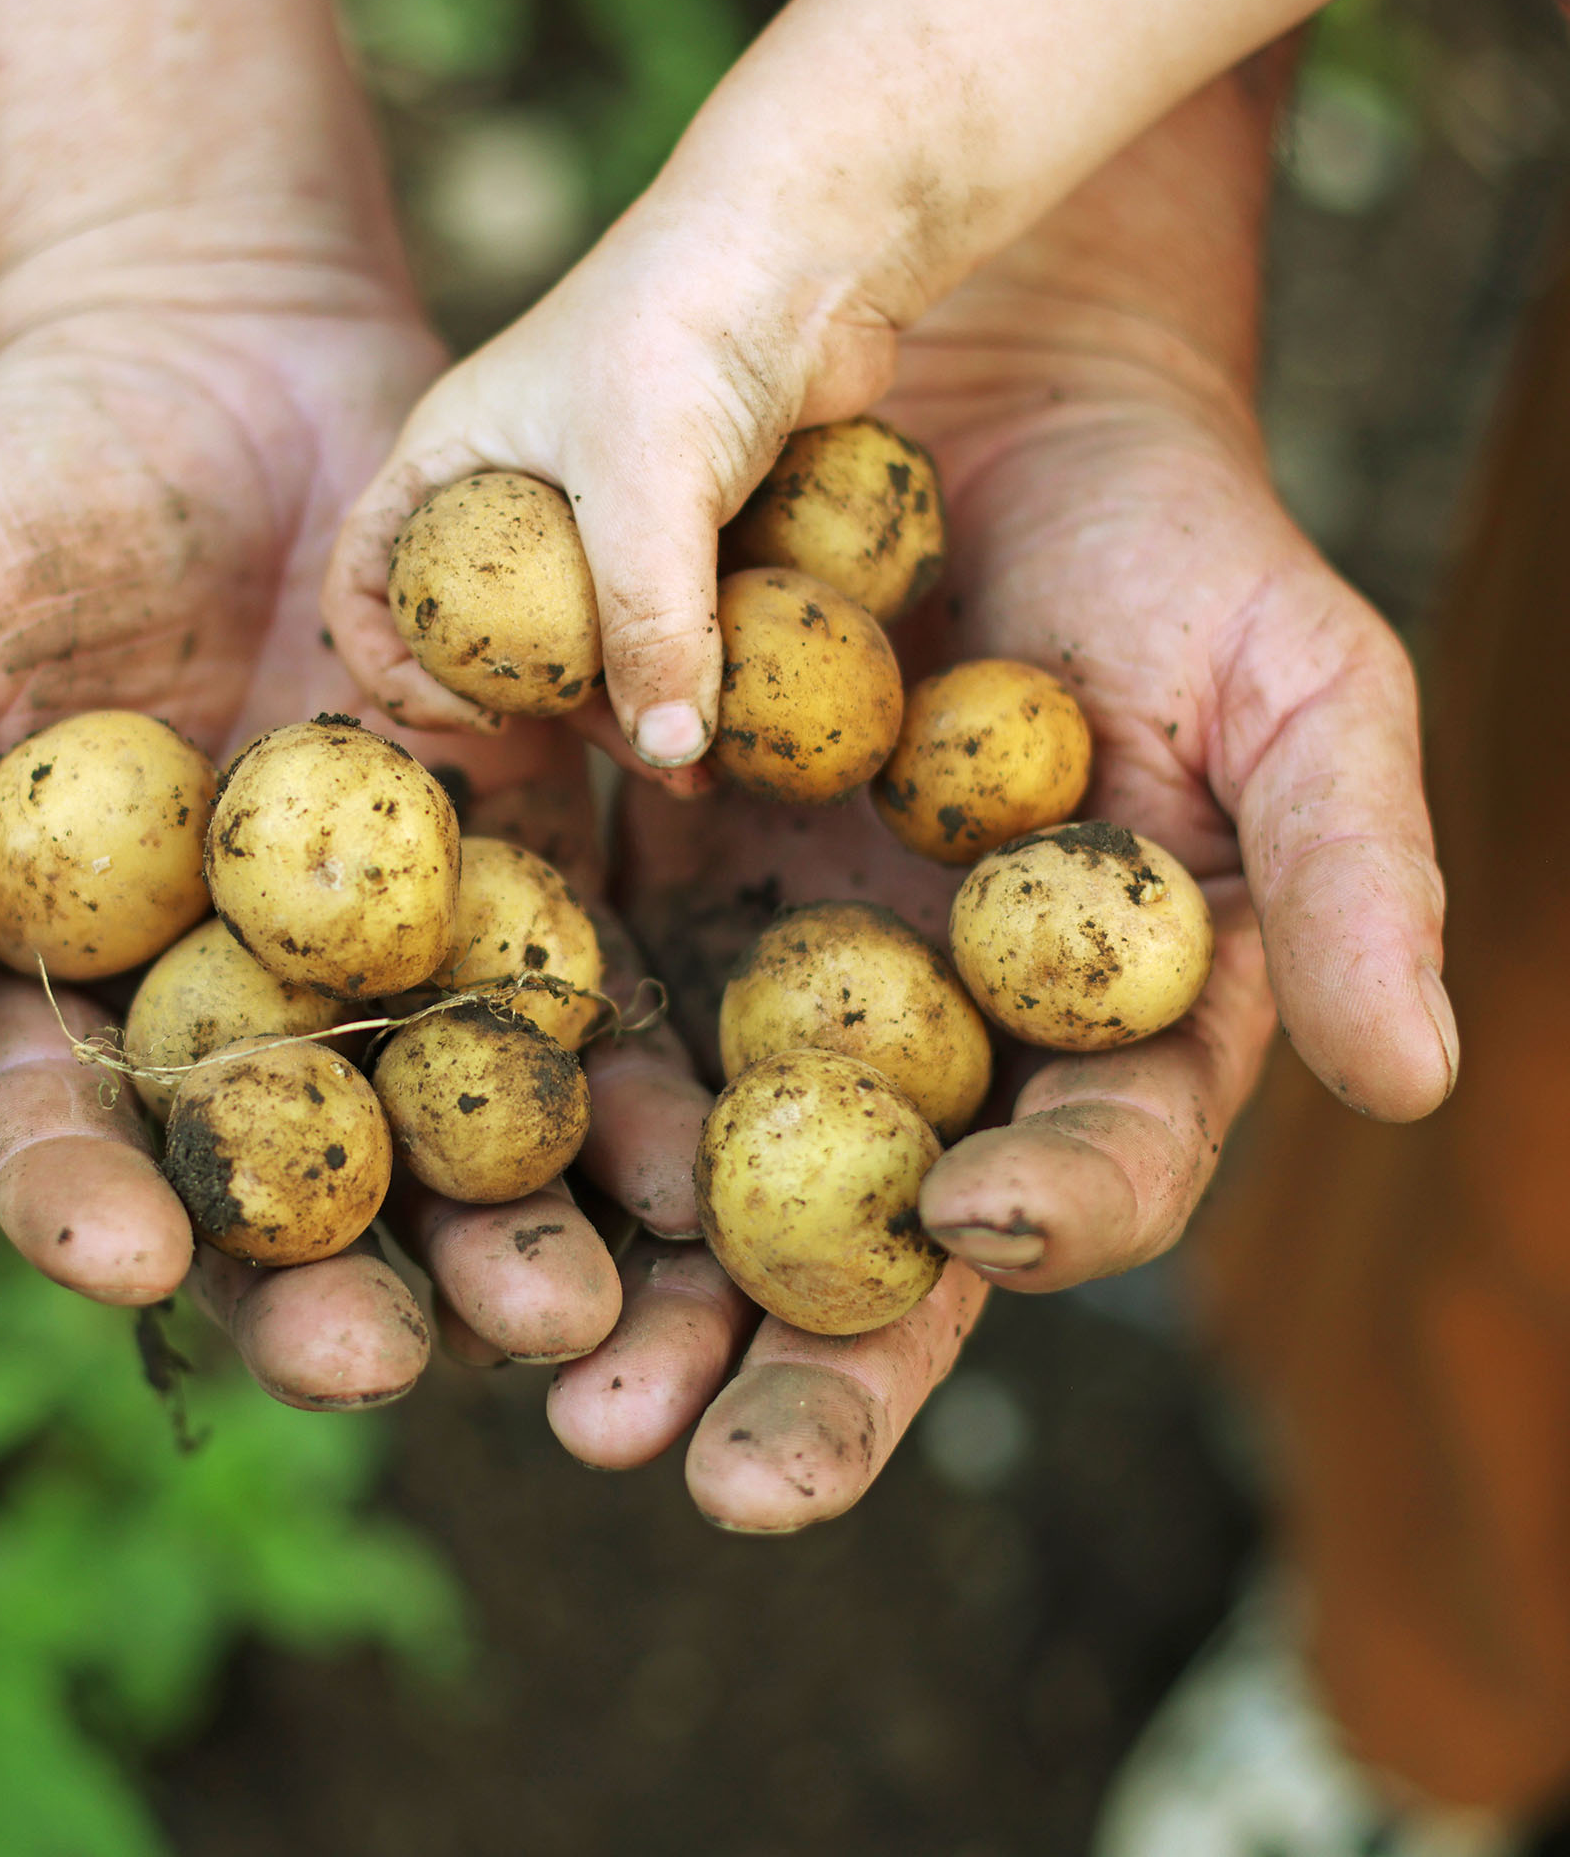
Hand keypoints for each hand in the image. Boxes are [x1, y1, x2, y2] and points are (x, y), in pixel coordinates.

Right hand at [0, 256, 625, 1404]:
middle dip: (329, 1282)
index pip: (60, 1130)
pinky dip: (621, 1073)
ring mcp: (383, 944)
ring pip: (442, 1123)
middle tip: (392, 1360)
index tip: (136, 1261)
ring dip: (502, 1225)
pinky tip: (681, 1146)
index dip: (86, 1206)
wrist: (218, 351)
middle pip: (276, 1180)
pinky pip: (569, 983)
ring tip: (577, 1302)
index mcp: (62, 980)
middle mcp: (231, 998)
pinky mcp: (513, 863)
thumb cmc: (13, 488)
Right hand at [322, 195, 887, 787]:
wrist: (815, 240)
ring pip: (587, 636)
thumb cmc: (689, 328)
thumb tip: (668, 755)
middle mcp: (512, 485)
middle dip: (547, 709)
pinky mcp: (686, 513)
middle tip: (623, 753)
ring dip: (633, 707)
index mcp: (450, 459)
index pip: (367, 582)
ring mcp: (602, 501)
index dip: (395, 666)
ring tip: (695, 767)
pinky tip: (731, 723)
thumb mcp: (646, 484)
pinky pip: (666, 615)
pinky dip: (690, 671)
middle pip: (490, 630)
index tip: (485, 714)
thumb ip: (648, 624)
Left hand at [545, 269, 1451, 1528]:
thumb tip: (1413, 1083)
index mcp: (1092, 1033)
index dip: (1042, 1217)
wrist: (995, 403)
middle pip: (869, 1244)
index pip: (1079, 1177)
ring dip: (635, 1289)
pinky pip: (587, 1012)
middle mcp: (929, 1043)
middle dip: (798, 1368)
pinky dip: (537, 1098)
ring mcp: (780, 980)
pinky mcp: (651, 891)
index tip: (971, 1224)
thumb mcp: (1300, 691)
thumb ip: (1354, 877)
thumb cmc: (1178, 548)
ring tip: (563, 1392)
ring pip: (707, 1175)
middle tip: (715, 1476)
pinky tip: (468, 1173)